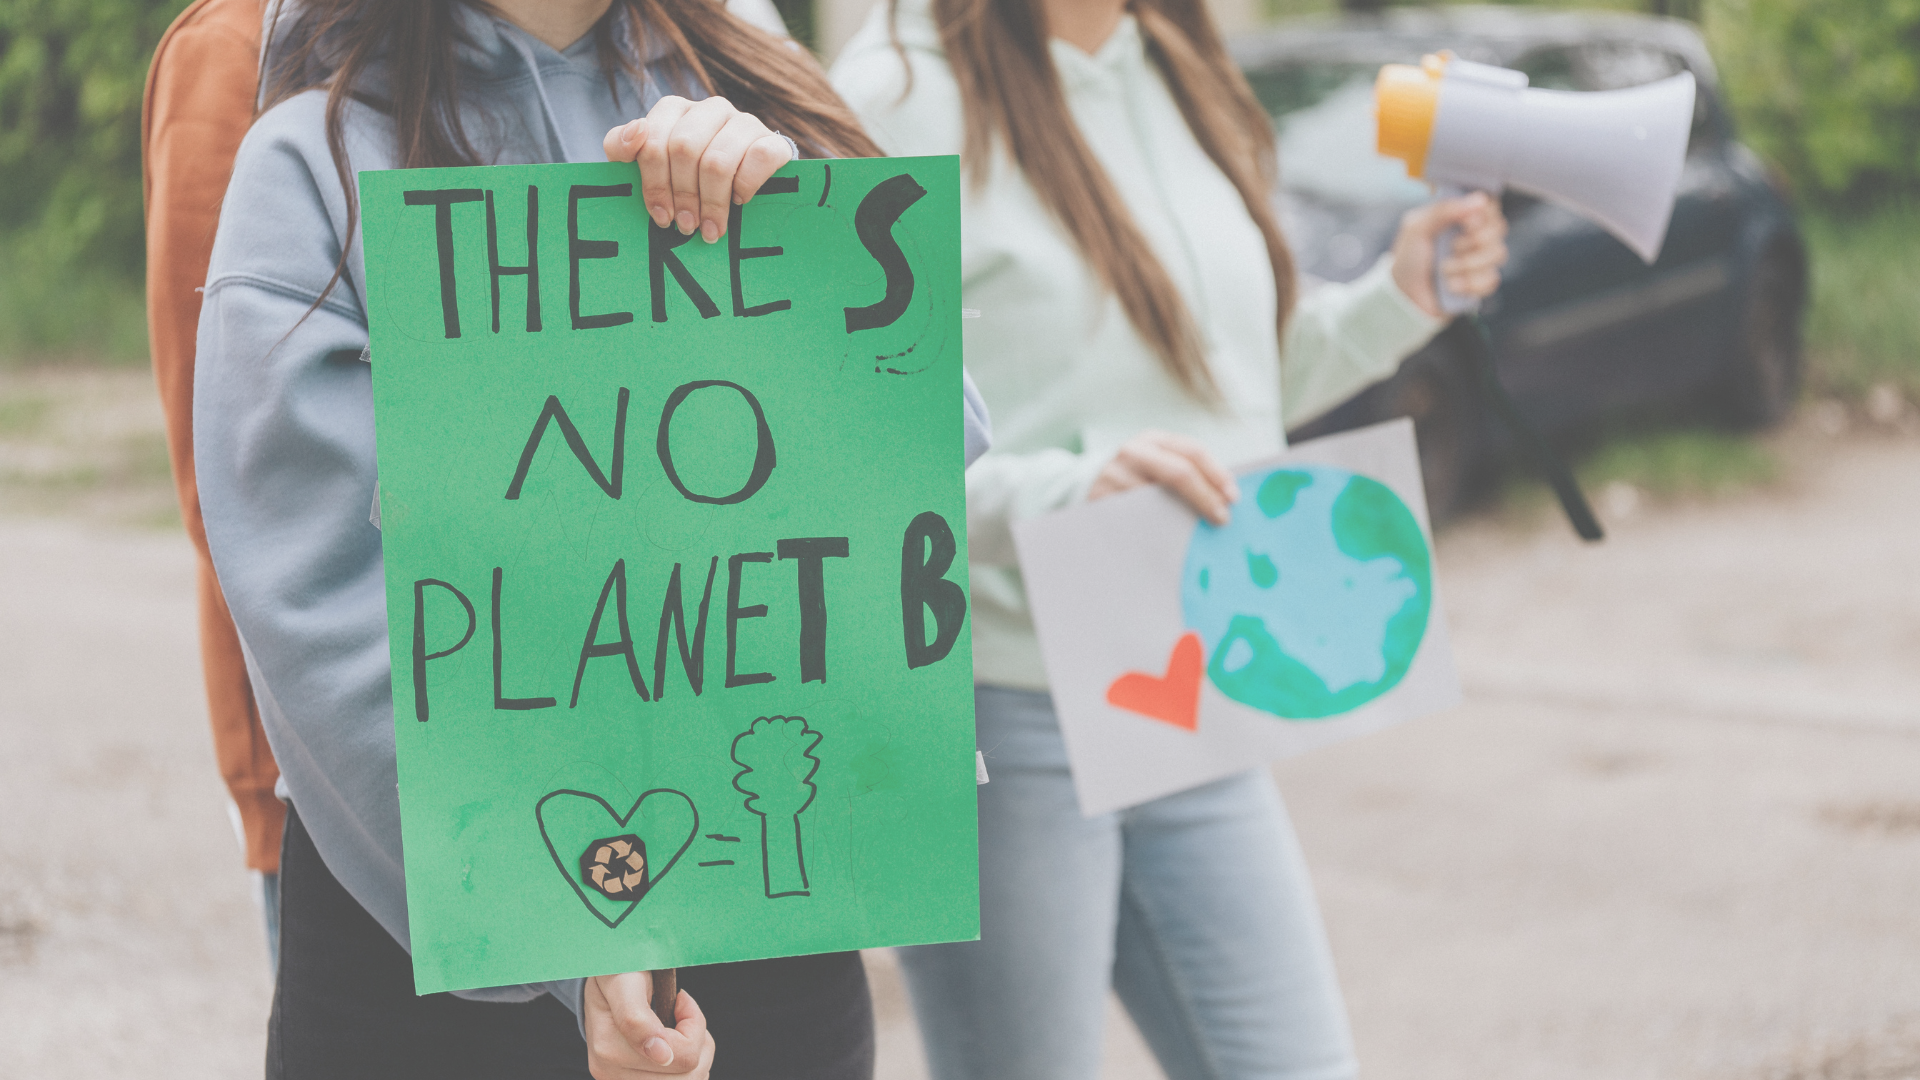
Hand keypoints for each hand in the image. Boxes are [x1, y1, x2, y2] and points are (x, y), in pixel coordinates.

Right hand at [584, 972, 714, 1078]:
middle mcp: (611, 1073)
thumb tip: (661, 1056)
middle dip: (698, 1043)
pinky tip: (677, 1045)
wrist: (606, 976)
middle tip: (685, 1015)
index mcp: (610, 1048)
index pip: (682, 1056)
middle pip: (688, 1077)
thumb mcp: (625, 982)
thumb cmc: (619, 971)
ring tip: (682, 1029)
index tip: (682, 1000)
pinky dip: (688, 1066)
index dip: (693, 1025)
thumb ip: (636, 1018)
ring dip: (696, 1055)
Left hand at [602, 96, 794, 244]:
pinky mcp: (773, 140)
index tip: (661, 216)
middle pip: (685, 148)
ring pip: (719, 159)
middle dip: (683, 195)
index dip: (654, 182)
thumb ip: (623, 146)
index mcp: (675, 110)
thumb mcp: (650, 165)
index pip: (653, 138)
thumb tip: (635, 131)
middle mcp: (709, 109)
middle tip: (686, 227)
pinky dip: (745, 187)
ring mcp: (743, 122)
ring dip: (712, 202)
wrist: (748, 186)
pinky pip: (758, 159)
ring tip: (711, 229)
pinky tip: (740, 202)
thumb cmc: (688, 179)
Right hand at [1087, 431, 1239, 525]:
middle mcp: (1135, 452)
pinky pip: (1137, 515)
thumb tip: (1223, 495)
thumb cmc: (1132, 475)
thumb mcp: (1155, 463)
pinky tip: (1170, 537)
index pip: (1192, 452)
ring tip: (1198, 531)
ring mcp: (1116, 473)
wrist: (1082, 481)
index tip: (1233, 497)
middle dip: (1205, 496)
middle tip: (1222, 518)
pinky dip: (1158, 527)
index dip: (1216, 474)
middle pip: (1179, 471)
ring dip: (1183, 516)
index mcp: (1154, 440)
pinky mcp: (1102, 497)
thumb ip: (1181, 472)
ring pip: (1159, 497)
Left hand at [1389, 191, 1509, 317]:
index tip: (1465, 223)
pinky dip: (1468, 284)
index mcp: (1460, 216)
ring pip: (1498, 253)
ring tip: (1443, 270)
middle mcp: (1475, 234)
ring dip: (1467, 264)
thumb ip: (1443, 210)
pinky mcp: (1482, 282)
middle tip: (1450, 248)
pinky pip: (1492, 279)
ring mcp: (1481, 259)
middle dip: (1472, 241)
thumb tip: (1480, 199)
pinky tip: (1451, 286)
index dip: (1482, 214)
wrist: (1403, 296)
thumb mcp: (1416, 228)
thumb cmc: (1408, 258)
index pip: (1489, 205)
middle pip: (1498, 228)